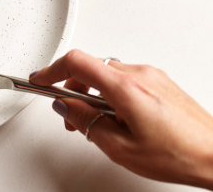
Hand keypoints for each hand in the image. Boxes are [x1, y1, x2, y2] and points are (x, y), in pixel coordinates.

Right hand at [30, 50, 212, 188]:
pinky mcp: (159, 81)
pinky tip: (115, 116)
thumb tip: (64, 106)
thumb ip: (85, 122)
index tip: (39, 80)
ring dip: (91, 92)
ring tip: (94, 122)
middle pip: (90, 67)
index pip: (76, 62)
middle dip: (72, 89)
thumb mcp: (120, 147)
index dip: (51, 70)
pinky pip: (123, 78)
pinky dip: (109, 92)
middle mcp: (139, 74)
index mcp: (126, 88)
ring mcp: (151, 75)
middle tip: (69, 115)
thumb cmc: (178, 153)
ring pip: (106, 73)